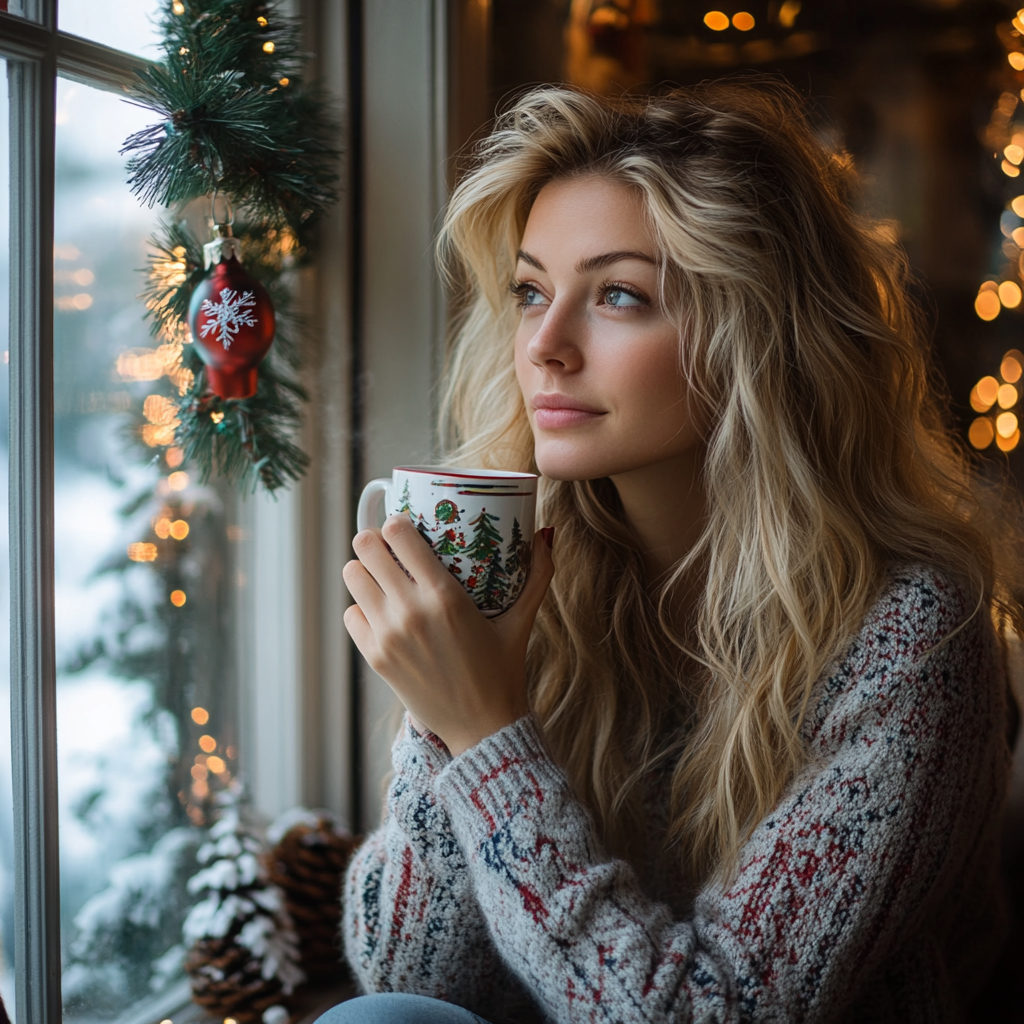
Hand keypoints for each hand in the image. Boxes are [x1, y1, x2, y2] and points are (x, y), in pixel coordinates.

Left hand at [342, 514, 554, 756]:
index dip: (396, 523)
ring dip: (364, 571)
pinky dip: (361, 608)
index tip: (406, 527)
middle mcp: (410, 611)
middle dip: (375, 542)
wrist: (483, 728)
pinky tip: (381, 612)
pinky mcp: (375, 657)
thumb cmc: (504, 671)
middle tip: (391, 549)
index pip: (398, 534)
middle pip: (365, 548)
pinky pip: (350, 614)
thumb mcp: (523, 621)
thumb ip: (538, 575)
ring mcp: (387, 635)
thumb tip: (546, 534)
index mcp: (445, 595)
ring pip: (351, 576)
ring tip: (382, 577)